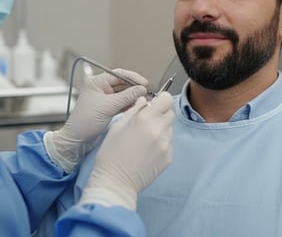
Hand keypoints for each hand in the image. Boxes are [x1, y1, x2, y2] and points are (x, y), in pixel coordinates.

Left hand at [44, 69, 147, 171]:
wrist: (77, 139)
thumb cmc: (84, 122)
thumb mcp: (108, 107)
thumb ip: (126, 97)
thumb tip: (141, 89)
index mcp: (96, 82)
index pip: (119, 74)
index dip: (133, 78)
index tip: (145, 84)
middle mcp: (100, 87)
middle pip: (123, 83)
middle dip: (135, 88)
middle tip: (146, 93)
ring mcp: (105, 97)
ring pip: (124, 93)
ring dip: (133, 97)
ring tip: (142, 101)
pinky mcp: (108, 107)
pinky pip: (123, 102)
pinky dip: (130, 104)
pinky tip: (135, 107)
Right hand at [79, 92, 174, 210]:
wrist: (115, 182)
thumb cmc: (111, 153)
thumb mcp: (117, 126)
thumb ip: (134, 110)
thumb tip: (144, 100)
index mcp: (145, 119)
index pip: (166, 99)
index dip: (161, 101)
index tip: (154, 106)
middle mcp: (159, 130)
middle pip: (170, 114)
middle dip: (160, 115)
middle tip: (147, 123)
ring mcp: (165, 145)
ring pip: (169, 129)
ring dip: (161, 130)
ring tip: (145, 140)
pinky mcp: (168, 158)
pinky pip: (168, 144)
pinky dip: (161, 145)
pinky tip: (147, 152)